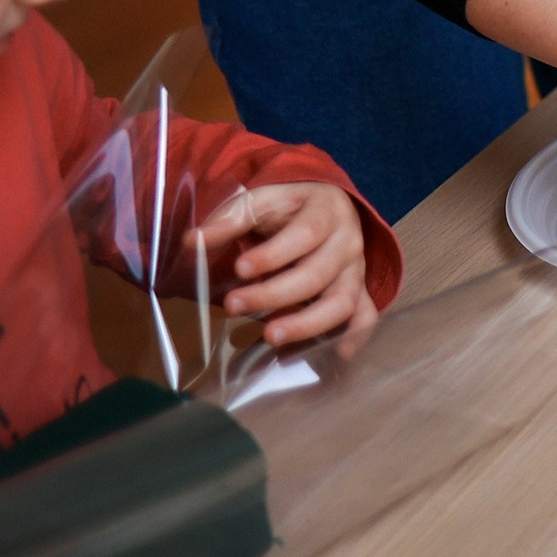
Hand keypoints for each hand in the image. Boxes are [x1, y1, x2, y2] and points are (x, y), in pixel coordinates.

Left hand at [194, 183, 377, 348]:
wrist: (322, 206)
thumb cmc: (286, 208)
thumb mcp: (260, 201)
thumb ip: (229, 219)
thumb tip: (193, 242)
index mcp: (325, 210)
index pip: (305, 234)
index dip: (274, 254)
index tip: (239, 268)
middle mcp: (347, 241)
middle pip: (318, 273)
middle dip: (274, 294)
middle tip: (233, 305)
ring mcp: (355, 270)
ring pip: (342, 300)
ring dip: (308, 323)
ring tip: (270, 337)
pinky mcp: (357, 292)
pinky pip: (363, 316)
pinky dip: (356, 335)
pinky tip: (338, 354)